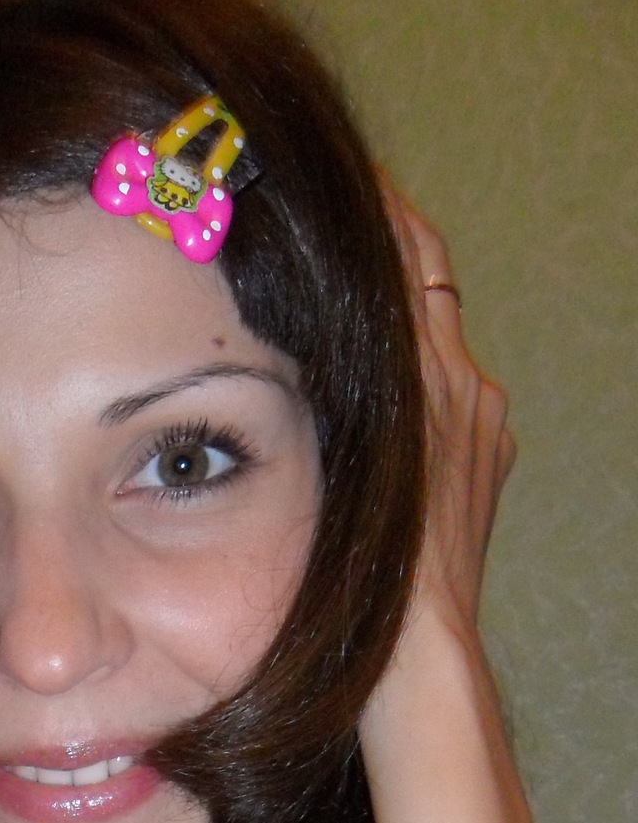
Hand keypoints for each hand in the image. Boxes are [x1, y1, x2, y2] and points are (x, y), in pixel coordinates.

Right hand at [386, 185, 515, 649]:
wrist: (423, 646)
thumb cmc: (375, 565)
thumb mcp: (357, 446)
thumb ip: (357, 364)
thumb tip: (337, 301)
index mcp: (436, 373)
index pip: (413, 259)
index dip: (386, 211)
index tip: (350, 176)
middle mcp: (469, 388)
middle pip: (428, 292)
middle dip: (389, 254)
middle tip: (341, 216)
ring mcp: (482, 427)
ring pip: (436, 347)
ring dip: (397, 322)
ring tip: (349, 302)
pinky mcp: (485, 464)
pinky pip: (448, 398)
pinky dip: (414, 380)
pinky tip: (379, 395)